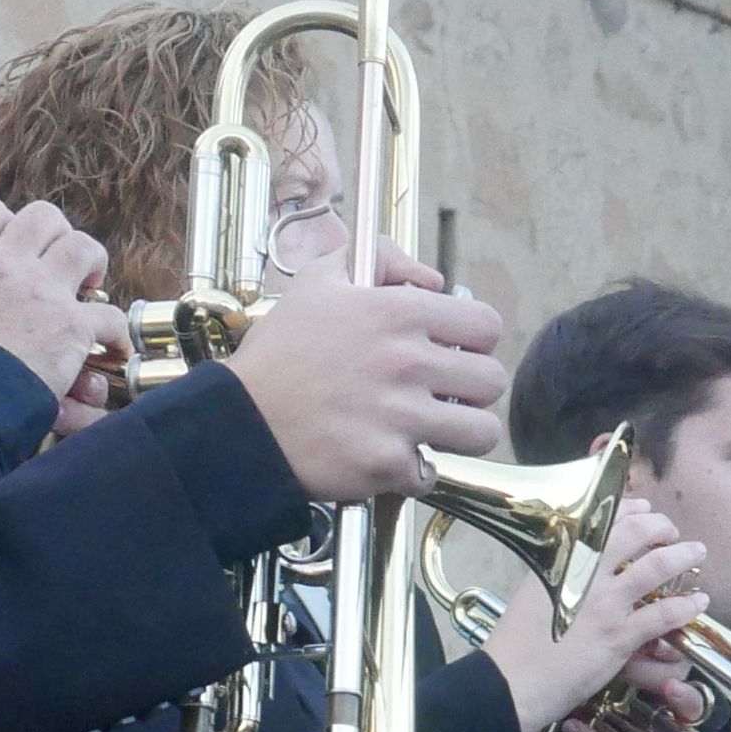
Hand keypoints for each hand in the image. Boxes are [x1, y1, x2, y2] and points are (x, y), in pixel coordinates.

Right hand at [0, 197, 127, 416]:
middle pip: (45, 218)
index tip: (13, 248)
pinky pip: (107, 312)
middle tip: (60, 266)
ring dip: (92, 266)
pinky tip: (109, 345)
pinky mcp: (71, 326)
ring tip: (89, 288)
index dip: (8, 224)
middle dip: (58, 237)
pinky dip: (114, 329)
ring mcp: (42, 292)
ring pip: (83, 247)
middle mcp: (4, 266)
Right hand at [226, 261, 510, 499]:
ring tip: (430, 430)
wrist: (237, 421)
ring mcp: (400, 416)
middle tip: (442, 395)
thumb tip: (433, 279)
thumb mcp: (320, 279)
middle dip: (471, 390)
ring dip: (459, 434)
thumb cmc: (279, 352)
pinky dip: (412, 472)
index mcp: (399, 313)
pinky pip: (431, 474)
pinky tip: (385, 457)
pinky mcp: (387, 465)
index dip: (475, 341)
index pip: (487, 325)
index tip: (454, 353)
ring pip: (482, 433)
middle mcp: (408, 362)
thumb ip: (382, 257)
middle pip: (492, 381)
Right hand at [479, 499, 707, 731]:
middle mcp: (586, 571)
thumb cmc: (517, 641)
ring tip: (696, 553)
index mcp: (563, 557)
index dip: (633, 510)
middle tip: (673, 533)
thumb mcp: (534, 589)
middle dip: (662, 527)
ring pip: (656, 568)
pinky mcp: (618, 635)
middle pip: (636, 533)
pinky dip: (685, 606)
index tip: (646, 509)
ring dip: (683, 557)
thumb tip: (576, 556)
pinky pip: (662, 614)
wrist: (511, 680)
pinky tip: (697, 602)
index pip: (604, 519)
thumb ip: (559, 569)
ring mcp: (605, 603)